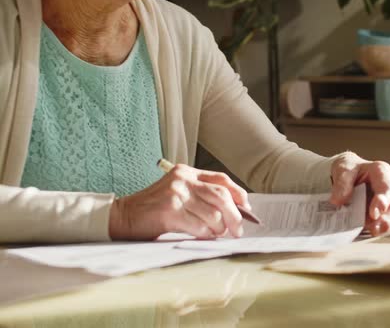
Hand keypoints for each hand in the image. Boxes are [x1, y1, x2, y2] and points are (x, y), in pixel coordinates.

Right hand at [108, 164, 250, 240]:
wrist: (123, 216)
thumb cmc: (154, 209)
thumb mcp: (178, 193)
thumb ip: (201, 196)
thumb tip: (234, 211)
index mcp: (186, 172)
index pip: (221, 179)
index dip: (238, 194)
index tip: (246, 208)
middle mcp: (182, 180)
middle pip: (221, 196)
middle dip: (235, 215)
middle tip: (238, 230)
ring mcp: (176, 194)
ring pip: (213, 213)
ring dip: (219, 228)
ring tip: (216, 234)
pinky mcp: (170, 211)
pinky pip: (199, 226)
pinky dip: (206, 234)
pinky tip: (204, 236)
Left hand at [329, 152, 389, 235]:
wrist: (346, 175)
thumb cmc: (349, 169)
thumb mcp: (343, 169)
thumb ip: (342, 183)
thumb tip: (338, 201)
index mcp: (382, 172)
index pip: (387, 187)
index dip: (382, 201)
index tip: (374, 213)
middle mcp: (388, 189)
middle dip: (387, 218)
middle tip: (375, 227)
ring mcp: (386, 203)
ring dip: (382, 226)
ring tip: (372, 231)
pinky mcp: (379, 215)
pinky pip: (380, 223)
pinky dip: (374, 229)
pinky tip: (365, 232)